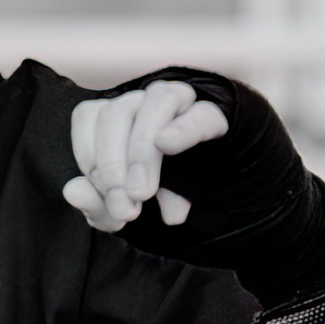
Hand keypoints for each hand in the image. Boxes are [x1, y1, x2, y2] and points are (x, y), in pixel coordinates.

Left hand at [62, 68, 324, 307]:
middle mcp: (152, 104)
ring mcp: (190, 104)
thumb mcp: (138, 215)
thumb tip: (70, 190)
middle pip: (115, 110)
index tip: (108, 203)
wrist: (254, 221)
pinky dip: (182, 127)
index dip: (89, 159)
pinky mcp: (228, 115)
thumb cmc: (185, 210)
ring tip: (143, 193)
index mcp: (124, 121)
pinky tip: (168, 144)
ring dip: (141, 148)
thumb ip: (103, 205)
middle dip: (111, 162)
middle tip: (124, 206)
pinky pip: (202, 111)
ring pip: (155, 102)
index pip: (89, 119)